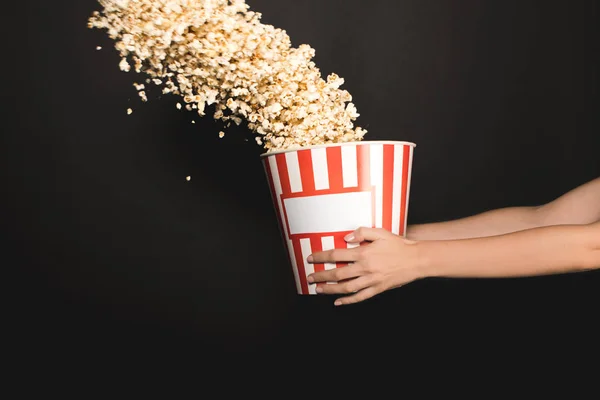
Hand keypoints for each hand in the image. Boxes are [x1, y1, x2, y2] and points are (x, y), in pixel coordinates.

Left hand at [307, 227, 425, 305]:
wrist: (416, 259)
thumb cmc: (398, 245)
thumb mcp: (380, 232)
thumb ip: (361, 233)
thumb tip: (346, 237)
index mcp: (363, 253)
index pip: (336, 255)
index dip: (321, 257)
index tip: (311, 258)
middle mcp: (365, 268)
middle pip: (337, 273)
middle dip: (321, 276)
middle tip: (310, 277)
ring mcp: (371, 280)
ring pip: (346, 288)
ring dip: (330, 290)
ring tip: (319, 290)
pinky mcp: (377, 289)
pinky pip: (360, 297)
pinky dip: (348, 301)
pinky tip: (338, 302)